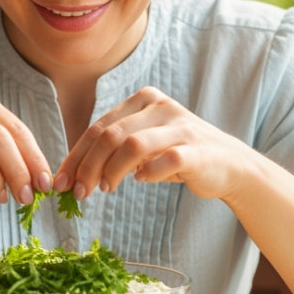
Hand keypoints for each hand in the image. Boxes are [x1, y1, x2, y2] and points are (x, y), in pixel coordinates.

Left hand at [56, 86, 252, 201]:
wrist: (231, 165)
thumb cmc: (180, 156)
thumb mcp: (145, 145)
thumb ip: (114, 150)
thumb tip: (74, 175)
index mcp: (144, 100)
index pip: (99, 127)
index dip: (76, 156)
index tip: (62, 182)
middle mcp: (161, 107)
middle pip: (110, 135)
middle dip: (87, 166)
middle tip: (78, 193)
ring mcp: (180, 127)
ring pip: (132, 145)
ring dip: (111, 171)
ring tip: (104, 189)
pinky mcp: (197, 150)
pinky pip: (165, 161)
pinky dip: (147, 174)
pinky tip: (141, 181)